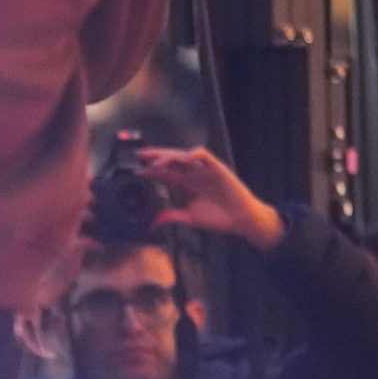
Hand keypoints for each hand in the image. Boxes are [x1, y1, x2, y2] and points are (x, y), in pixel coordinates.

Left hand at [139, 148, 285, 250]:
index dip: (150, 170)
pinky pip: (203, 155)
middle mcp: (193, 174)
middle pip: (170, 160)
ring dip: (169, 156)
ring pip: (183, 155)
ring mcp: (204, 170)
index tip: (136, 172)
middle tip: (139, 156)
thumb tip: (153, 223)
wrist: (242, 220)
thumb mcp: (189, 218)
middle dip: (155, 156)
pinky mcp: (217, 168)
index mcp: (186, 183)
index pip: (164, 172)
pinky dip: (191, 155)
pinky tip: (181, 160)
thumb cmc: (219, 217)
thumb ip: (171, 217)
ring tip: (156, 163)